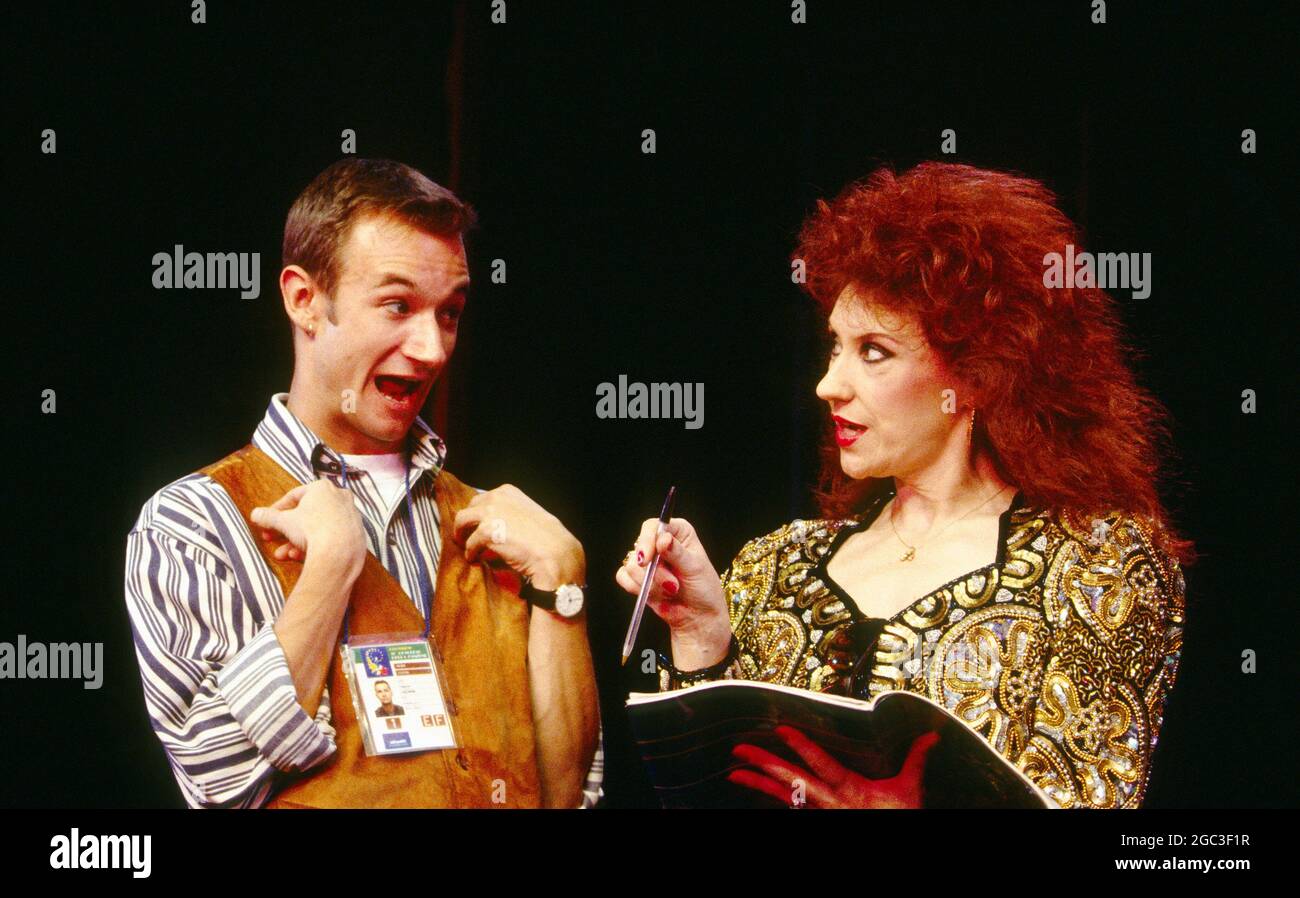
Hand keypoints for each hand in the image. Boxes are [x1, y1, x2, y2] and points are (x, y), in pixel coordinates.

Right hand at [250, 480, 366, 571]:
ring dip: (296, 541)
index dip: (277, 509)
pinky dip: (314, 545)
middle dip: (285, 530)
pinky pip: (330, 537)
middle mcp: (340, 497)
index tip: (267, 520)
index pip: (294, 496)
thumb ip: (269, 517)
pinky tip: (300, 556)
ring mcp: (350, 516)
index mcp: (323, 487)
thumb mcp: (284, 522)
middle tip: (270, 538)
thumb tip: (256, 514)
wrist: (339, 552)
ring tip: (283, 554)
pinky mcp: (356, 533)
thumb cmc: (312, 529)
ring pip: (316, 528)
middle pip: (306, 514)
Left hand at [451, 484, 584, 590]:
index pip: (483, 498)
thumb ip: (509, 512)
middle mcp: (496, 497)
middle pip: (470, 507)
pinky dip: (470, 552)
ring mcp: (490, 513)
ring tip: (464, 545)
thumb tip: (494, 524)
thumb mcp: (528, 513)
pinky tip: (474, 559)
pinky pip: (469, 543)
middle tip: (467, 534)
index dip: (479, 513)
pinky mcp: (485, 532)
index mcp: (508, 491)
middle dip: (468, 521)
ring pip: (461, 520)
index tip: (478, 523)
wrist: (553, 552)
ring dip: (461, 534)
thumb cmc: (546, 537)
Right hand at [614, 516, 730, 668]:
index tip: (648, 558)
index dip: (648, 540)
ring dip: (650, 583)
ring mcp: (648, 561)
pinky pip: (623, 577)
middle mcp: (660, 543)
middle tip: (672, 584)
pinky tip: (655, 594)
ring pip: (631, 565)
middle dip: (655, 571)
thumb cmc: (704, 589)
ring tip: (670, 591)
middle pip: (640, 547)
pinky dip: (637, 588)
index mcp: (678, 533)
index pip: (653, 526)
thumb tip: (663, 539)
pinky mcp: (637, 577)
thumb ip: (678, 553)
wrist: (698, 616)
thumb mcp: (695, 568)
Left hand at [728, 726, 940, 808]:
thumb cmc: (901, 817)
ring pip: (784, 797)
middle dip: (764, 764)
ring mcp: (821, 813)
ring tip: (734, 773)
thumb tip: (932, 735)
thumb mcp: (910, 788)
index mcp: (850, 788)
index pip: (822, 763)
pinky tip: (753, 793)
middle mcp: (830, 801)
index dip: (803, 746)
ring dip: (758, 784)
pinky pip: (791, 811)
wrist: (900, 845)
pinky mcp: (819, 820)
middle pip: (791, 781)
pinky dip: (772, 801)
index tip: (782, 729)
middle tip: (738, 750)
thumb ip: (916, 759)